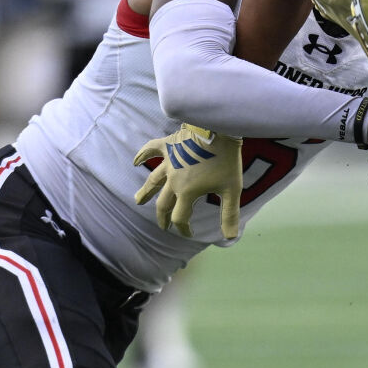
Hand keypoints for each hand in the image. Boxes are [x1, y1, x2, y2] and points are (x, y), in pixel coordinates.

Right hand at [132, 124, 243, 238]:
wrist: (218, 130)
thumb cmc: (226, 160)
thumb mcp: (232, 190)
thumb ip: (229, 215)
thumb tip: (231, 238)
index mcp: (187, 193)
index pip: (180, 218)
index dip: (184, 229)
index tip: (189, 234)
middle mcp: (173, 180)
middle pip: (164, 204)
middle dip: (163, 217)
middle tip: (163, 225)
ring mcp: (169, 162)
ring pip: (153, 181)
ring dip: (146, 192)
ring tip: (138, 201)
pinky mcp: (169, 145)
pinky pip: (151, 150)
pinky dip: (142, 155)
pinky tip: (135, 161)